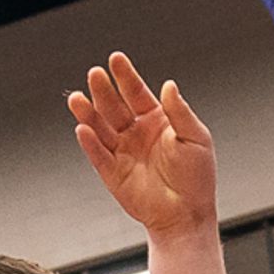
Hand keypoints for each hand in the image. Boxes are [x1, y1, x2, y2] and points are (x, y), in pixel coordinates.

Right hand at [67, 50, 216, 237]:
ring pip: (100, 127)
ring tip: (76, 98)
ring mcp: (123, 152)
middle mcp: (136, 133)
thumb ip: (180, 111)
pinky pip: (98, 155)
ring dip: (88, 113)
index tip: (115, 59)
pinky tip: (83, 128)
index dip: (126, 76)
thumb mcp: (195, 138)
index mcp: (157, 121)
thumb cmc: (197, 177)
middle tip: (94, 74)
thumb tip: (169, 85)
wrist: (187, 214)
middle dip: (104, 90)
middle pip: (114, 106)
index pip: (137, 93)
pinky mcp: (112, 173)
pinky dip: (89, 142)